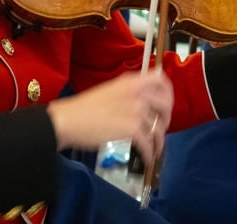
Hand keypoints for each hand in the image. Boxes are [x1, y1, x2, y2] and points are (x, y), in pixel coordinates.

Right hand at [46, 71, 171, 165]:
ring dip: (159, 141)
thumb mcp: (109, 91)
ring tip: (155, 148)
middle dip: (166, 119)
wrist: (68, 120)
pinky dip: (149, 153)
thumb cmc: (82, 108)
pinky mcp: (131, 129)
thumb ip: (129, 93)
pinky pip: (148, 143)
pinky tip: (146, 157)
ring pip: (158, 127)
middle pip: (166, 104)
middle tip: (160, 127)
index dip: (168, 92)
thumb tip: (142, 103)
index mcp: (131, 81)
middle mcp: (137, 93)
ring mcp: (136, 110)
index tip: (167, 102)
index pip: (161, 79)